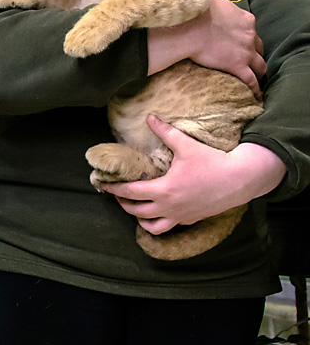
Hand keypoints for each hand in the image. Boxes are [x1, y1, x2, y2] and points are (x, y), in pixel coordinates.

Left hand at [99, 115, 284, 234]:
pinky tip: (159, 213)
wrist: (242, 179)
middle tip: (118, 195)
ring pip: (153, 227)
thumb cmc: (213, 161)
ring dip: (140, 219)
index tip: (103, 185)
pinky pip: (170, 227)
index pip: (130, 192)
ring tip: (136, 209)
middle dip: (124, 204)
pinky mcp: (192, 219)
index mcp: (164, 190)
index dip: (114, 188)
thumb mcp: (186, 145)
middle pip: (137, 212)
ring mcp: (181, 216)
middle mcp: (170, 207)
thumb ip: (165, 132)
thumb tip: (149, 117)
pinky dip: (160, 223)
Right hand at [150, 0, 264, 96]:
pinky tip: (253, 95)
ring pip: (260, 65)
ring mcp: (245, 51)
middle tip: (249, 61)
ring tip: (255, 80)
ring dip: (259, 72)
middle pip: (259, 48)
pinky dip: (254, 88)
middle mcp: (249, 35)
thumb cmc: (196, 10)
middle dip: (255, 54)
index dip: (247, 38)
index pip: (250, 31)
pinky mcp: (237, 65)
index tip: (241, 42)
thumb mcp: (208, 0)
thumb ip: (209, 0)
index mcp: (244, 19)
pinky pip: (250, 80)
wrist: (191, 24)